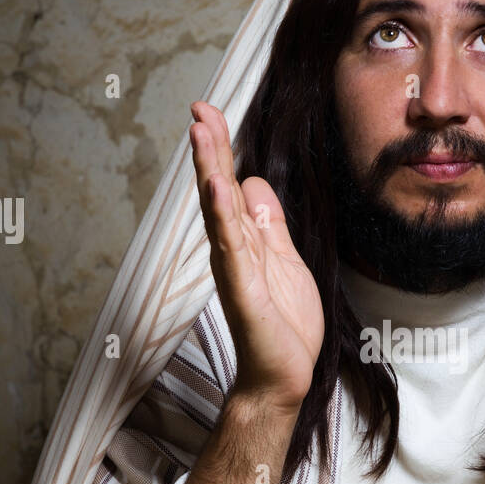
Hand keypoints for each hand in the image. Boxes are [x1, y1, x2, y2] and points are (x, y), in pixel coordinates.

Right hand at [189, 100, 323, 411]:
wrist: (282, 375)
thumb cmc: (282, 323)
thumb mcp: (285, 260)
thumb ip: (268, 224)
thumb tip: (254, 184)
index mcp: (244, 239)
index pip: (229, 183)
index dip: (222, 149)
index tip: (210, 113)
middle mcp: (231, 248)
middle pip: (218, 187)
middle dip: (210, 147)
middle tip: (199, 108)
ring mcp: (233, 266)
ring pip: (218, 209)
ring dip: (210, 170)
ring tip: (201, 133)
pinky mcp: (241, 288)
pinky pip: (231, 247)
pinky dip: (224, 217)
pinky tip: (219, 191)